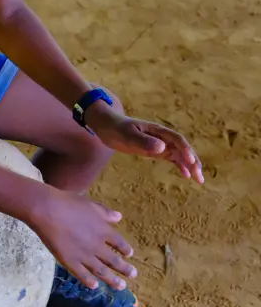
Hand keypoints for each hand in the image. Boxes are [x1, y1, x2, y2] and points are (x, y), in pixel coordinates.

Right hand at [27, 186, 134, 290]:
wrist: (48, 211)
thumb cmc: (68, 203)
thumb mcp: (90, 204)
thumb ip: (105, 213)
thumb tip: (119, 217)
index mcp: (103, 230)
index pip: (119, 243)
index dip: (125, 249)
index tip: (129, 255)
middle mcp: (97, 246)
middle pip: (114, 260)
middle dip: (125, 269)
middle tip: (133, 275)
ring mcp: (84, 256)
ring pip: (101, 271)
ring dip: (112, 280)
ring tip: (121, 286)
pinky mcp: (69, 262)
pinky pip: (82, 274)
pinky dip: (89, 281)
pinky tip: (94, 286)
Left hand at [87, 104, 203, 183]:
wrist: (107, 126)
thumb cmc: (116, 128)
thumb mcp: (127, 135)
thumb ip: (143, 141)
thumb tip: (163, 148)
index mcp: (157, 130)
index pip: (176, 140)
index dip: (185, 150)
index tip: (191, 162)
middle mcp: (162, 136)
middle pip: (182, 148)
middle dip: (193, 161)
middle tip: (199, 177)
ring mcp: (159, 143)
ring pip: (179, 154)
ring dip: (189, 165)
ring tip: (198, 179)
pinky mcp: (155, 150)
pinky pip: (171, 157)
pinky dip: (179, 165)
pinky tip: (185, 175)